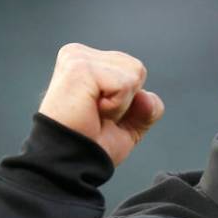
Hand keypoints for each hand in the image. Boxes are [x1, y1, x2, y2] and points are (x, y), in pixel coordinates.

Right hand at [38, 43, 164, 166]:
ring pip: (134, 74)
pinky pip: (124, 84)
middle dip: (127, 101)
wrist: (70, 163)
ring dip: (121, 104)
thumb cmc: (92, 145)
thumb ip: (147, 108)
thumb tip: (146, 97)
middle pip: (137, 69)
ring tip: (93, 113)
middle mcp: (79, 54)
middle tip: (97, 116)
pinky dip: (116, 106)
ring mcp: (78, 58)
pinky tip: (91, 111)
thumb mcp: (129, 125)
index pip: (135, 71)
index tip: (99, 114)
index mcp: (87, 61)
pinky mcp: (79, 67)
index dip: (128, 102)